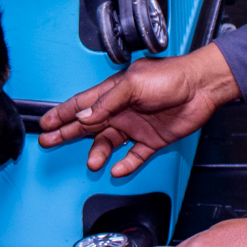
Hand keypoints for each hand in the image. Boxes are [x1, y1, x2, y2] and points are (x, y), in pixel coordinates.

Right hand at [37, 44, 239, 176]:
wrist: (201, 88)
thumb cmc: (170, 77)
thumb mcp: (133, 84)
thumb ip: (107, 102)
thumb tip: (85, 116)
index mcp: (113, 93)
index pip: (81, 105)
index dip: (62, 114)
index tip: (45, 124)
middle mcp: (121, 110)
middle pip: (87, 126)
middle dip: (66, 134)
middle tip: (49, 142)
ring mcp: (135, 127)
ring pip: (108, 144)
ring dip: (98, 153)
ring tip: (93, 162)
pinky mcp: (152, 140)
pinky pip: (134, 156)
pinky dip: (125, 164)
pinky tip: (117, 170)